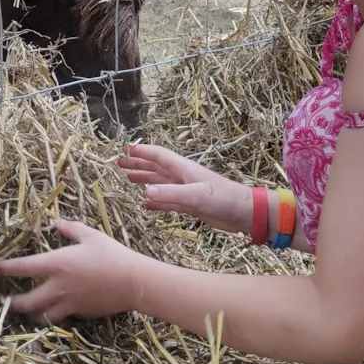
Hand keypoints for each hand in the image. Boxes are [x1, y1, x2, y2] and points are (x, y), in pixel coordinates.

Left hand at [0, 218, 138, 323]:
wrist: (133, 281)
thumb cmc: (112, 255)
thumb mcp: (91, 235)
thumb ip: (70, 228)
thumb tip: (55, 223)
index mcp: (58, 264)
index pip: (23, 268)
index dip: (5, 268)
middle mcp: (58, 287)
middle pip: (26, 302)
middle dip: (13, 304)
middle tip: (7, 301)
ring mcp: (68, 303)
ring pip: (41, 316)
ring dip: (31, 314)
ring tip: (28, 311)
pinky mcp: (79, 313)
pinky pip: (61, 318)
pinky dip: (54, 316)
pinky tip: (56, 310)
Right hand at [118, 143, 253, 233]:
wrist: (243, 213)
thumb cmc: (223, 199)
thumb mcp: (195, 196)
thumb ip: (171, 194)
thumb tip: (145, 192)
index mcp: (184, 169)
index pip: (159, 156)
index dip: (142, 151)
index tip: (125, 149)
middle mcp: (182, 177)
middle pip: (156, 167)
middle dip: (138, 164)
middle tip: (119, 163)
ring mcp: (186, 191)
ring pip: (159, 183)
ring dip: (144, 180)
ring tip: (128, 178)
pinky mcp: (190, 205)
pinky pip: (167, 201)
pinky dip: (155, 201)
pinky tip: (145, 203)